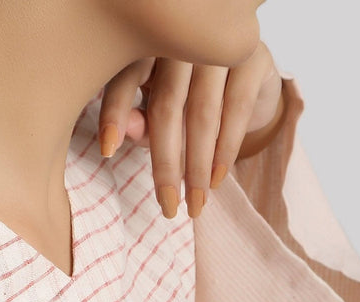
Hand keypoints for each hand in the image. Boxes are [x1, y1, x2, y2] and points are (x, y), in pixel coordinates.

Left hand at [98, 41, 284, 218]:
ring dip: (198, 166)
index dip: (114, 114)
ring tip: (195, 203)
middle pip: (166, 105)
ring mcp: (219, 43)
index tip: (107, 151)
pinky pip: (236, 109)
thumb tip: (120, 136)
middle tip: (168, 205)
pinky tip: (216, 178)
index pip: (125, 80)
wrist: (245, 83)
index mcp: (146, 47)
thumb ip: (139, 125)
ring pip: (202, 112)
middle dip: (166, 163)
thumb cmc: (187, 102)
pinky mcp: (253, 54)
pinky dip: (225, 149)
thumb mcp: (157, 115)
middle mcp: (181, 39)